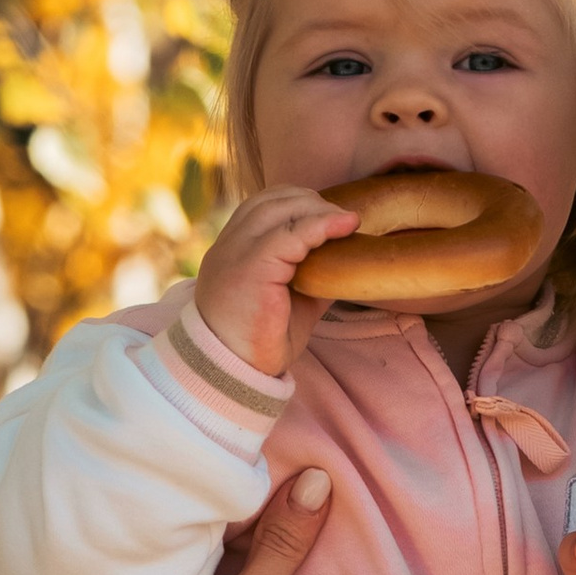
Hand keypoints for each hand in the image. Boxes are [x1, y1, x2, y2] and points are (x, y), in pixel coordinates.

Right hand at [190, 185, 358, 376]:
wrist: (233, 373)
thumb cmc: (259, 343)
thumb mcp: (290, 301)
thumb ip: (310, 275)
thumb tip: (346, 261)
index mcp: (232, 251)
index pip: (261, 207)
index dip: (296, 203)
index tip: (327, 215)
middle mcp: (229, 246)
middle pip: (271, 201)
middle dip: (311, 202)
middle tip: (342, 219)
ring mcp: (235, 253)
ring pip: (279, 209)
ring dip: (318, 210)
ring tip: (346, 222)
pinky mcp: (251, 267)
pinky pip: (290, 234)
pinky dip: (321, 225)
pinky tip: (345, 226)